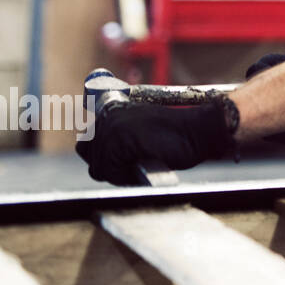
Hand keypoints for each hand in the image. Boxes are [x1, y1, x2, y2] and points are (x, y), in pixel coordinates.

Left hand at [75, 101, 234, 184]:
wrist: (198, 131)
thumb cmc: (177, 136)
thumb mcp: (141, 135)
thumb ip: (118, 141)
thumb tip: (96, 161)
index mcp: (112, 109)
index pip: (87, 139)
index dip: (100, 154)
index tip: (122, 157)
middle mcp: (107, 115)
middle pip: (87, 152)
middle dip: (107, 164)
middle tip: (134, 162)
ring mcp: (110, 126)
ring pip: (98, 165)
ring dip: (118, 171)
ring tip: (141, 163)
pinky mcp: (117, 140)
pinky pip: (110, 171)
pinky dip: (125, 175)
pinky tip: (145, 164)